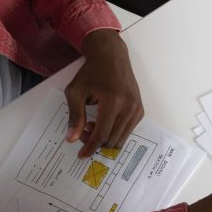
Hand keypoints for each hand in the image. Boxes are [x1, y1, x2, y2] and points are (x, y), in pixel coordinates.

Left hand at [65, 29, 143, 157]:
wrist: (111, 56)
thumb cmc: (92, 72)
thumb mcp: (76, 91)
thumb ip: (75, 116)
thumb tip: (72, 139)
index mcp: (113, 101)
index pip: (101, 134)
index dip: (90, 147)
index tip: (81, 155)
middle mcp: (128, 107)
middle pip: (111, 140)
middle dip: (95, 141)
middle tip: (84, 130)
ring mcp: (137, 109)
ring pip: (120, 139)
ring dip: (105, 138)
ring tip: (93, 124)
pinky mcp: (140, 110)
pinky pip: (127, 131)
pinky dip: (114, 132)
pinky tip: (104, 121)